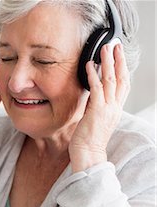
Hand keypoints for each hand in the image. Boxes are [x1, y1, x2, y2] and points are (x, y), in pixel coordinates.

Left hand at [69, 43, 129, 172]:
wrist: (88, 155)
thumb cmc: (88, 140)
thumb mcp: (95, 118)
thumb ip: (95, 105)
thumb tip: (91, 93)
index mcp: (115, 109)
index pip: (123, 84)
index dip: (122, 68)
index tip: (119, 55)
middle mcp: (114, 107)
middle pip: (121, 78)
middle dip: (119, 60)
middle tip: (115, 45)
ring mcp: (107, 109)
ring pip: (111, 80)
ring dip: (108, 63)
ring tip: (104, 48)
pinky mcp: (97, 111)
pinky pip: (96, 90)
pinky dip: (93, 76)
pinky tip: (89, 65)